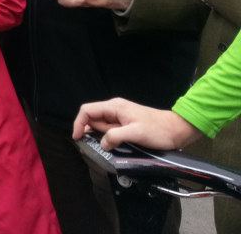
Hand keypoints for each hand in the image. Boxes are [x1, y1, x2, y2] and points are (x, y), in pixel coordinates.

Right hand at [72, 97, 201, 150]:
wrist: (176, 129)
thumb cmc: (158, 130)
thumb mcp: (136, 133)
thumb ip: (115, 136)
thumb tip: (101, 144)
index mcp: (114, 107)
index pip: (87, 110)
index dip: (78, 123)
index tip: (78, 138)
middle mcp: (114, 109)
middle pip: (92, 118)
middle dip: (88, 131)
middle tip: (90, 147)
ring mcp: (120, 116)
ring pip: (100, 125)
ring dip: (98, 136)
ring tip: (101, 149)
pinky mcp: (125, 123)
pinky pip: (109, 129)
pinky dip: (106, 137)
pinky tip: (111, 146)